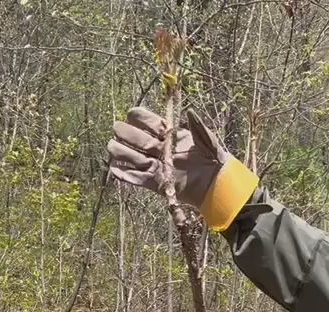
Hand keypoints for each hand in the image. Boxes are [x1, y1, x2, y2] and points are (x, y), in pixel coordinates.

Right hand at [106, 107, 232, 207]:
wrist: (215, 183)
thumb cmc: (213, 158)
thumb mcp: (208, 140)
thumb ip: (198, 127)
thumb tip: (190, 111)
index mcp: (168, 132)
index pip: (145, 120)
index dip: (137, 117)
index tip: (133, 116)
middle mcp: (158, 147)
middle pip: (132, 136)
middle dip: (124, 133)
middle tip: (120, 132)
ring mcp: (155, 164)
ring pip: (130, 156)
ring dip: (120, 151)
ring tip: (114, 149)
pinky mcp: (155, 182)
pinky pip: (136, 178)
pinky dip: (125, 174)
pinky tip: (115, 169)